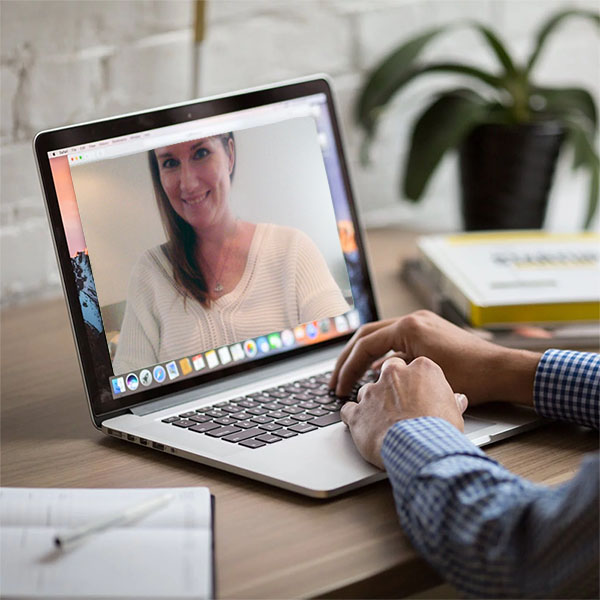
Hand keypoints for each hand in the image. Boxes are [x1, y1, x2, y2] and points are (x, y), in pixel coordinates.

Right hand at [331, 310, 540, 406]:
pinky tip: (377, 374)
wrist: (502, 370)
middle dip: (348, 359)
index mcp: (409, 327)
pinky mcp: (428, 332)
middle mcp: (413, 319)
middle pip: (366, 336)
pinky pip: (395, 341)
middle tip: (335, 381)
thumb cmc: (471, 376)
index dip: (347, 368)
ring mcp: (421, 323)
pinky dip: (382, 356)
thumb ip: (393, 371)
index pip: (365, 345)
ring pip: (379, 337)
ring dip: (363, 357)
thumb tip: (371, 377)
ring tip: (350, 378)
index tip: (339, 387)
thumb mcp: (424, 376)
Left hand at [340, 356, 467, 467]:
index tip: (417, 393)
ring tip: (383, 422)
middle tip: (399, 404)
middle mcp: (393, 374)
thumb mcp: (454, 412)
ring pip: (367, 391)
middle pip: (388, 372)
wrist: (420, 449)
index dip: (415, 382)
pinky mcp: (357, 411)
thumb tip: (457, 400)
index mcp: (421, 369)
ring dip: (373, 404)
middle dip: (391, 386)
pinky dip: (353, 418)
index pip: (414, 367)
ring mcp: (372, 392)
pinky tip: (362, 427)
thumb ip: (451, 401)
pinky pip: (348, 410)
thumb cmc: (440, 430)